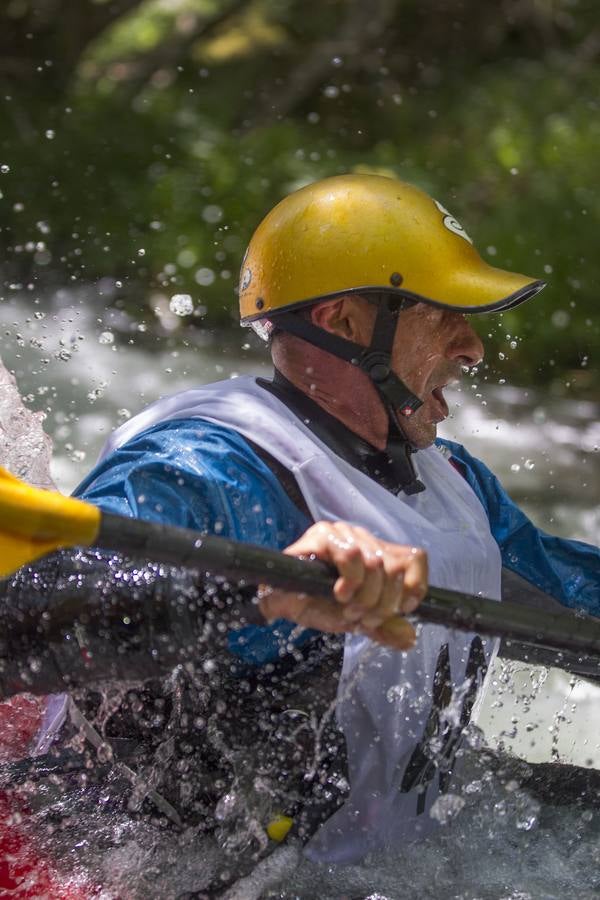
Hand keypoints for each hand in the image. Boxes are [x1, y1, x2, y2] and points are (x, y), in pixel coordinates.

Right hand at [258, 521, 427, 649]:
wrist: (282, 603)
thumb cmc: (319, 605)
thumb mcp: (358, 621)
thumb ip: (384, 627)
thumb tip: (409, 638)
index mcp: (378, 553)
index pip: (415, 558)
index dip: (413, 587)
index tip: (399, 610)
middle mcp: (364, 538)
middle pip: (395, 568)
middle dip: (382, 603)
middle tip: (363, 618)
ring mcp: (344, 533)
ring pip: (375, 563)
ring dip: (365, 596)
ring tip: (348, 608)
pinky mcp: (323, 534)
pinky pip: (351, 554)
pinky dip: (350, 580)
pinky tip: (339, 593)